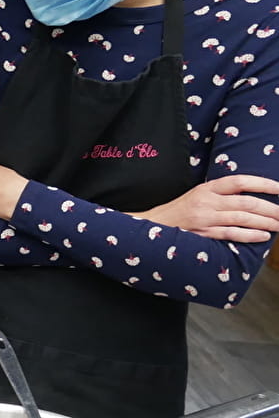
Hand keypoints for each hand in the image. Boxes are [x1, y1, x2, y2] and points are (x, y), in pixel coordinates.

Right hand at [134, 174, 278, 242]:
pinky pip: (231, 234)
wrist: (150, 227)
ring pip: (242, 218)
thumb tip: (250, 198)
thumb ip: (220, 195)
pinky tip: (263, 236)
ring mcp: (205, 218)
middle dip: (271, 207)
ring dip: (265, 222)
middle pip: (246, 202)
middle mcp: (206, 202)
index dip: (262, 183)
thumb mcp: (197, 196)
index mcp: (206, 189)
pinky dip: (249, 235)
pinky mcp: (203, 234)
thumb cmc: (178, 212)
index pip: (239, 181)